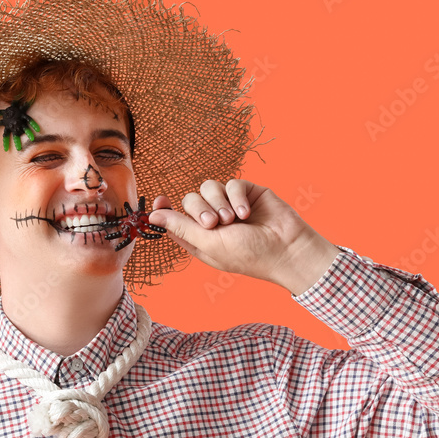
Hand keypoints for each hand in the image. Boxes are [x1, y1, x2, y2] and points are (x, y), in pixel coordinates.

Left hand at [148, 179, 340, 294]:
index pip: (174, 218)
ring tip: (233, 219)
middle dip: (199, 209)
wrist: (287, 247)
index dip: (165, 208)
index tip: (160, 200)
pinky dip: (237, 197)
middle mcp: (213, 220)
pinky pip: (231, 183)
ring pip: (209, 187)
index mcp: (200, 237)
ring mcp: (230, 205)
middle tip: (214, 224)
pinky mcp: (246, 193)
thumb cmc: (249, 254)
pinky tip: (247, 212)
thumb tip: (152, 216)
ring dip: (219, 202)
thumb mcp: (209, 244)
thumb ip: (181, 227)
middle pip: (190, 199)